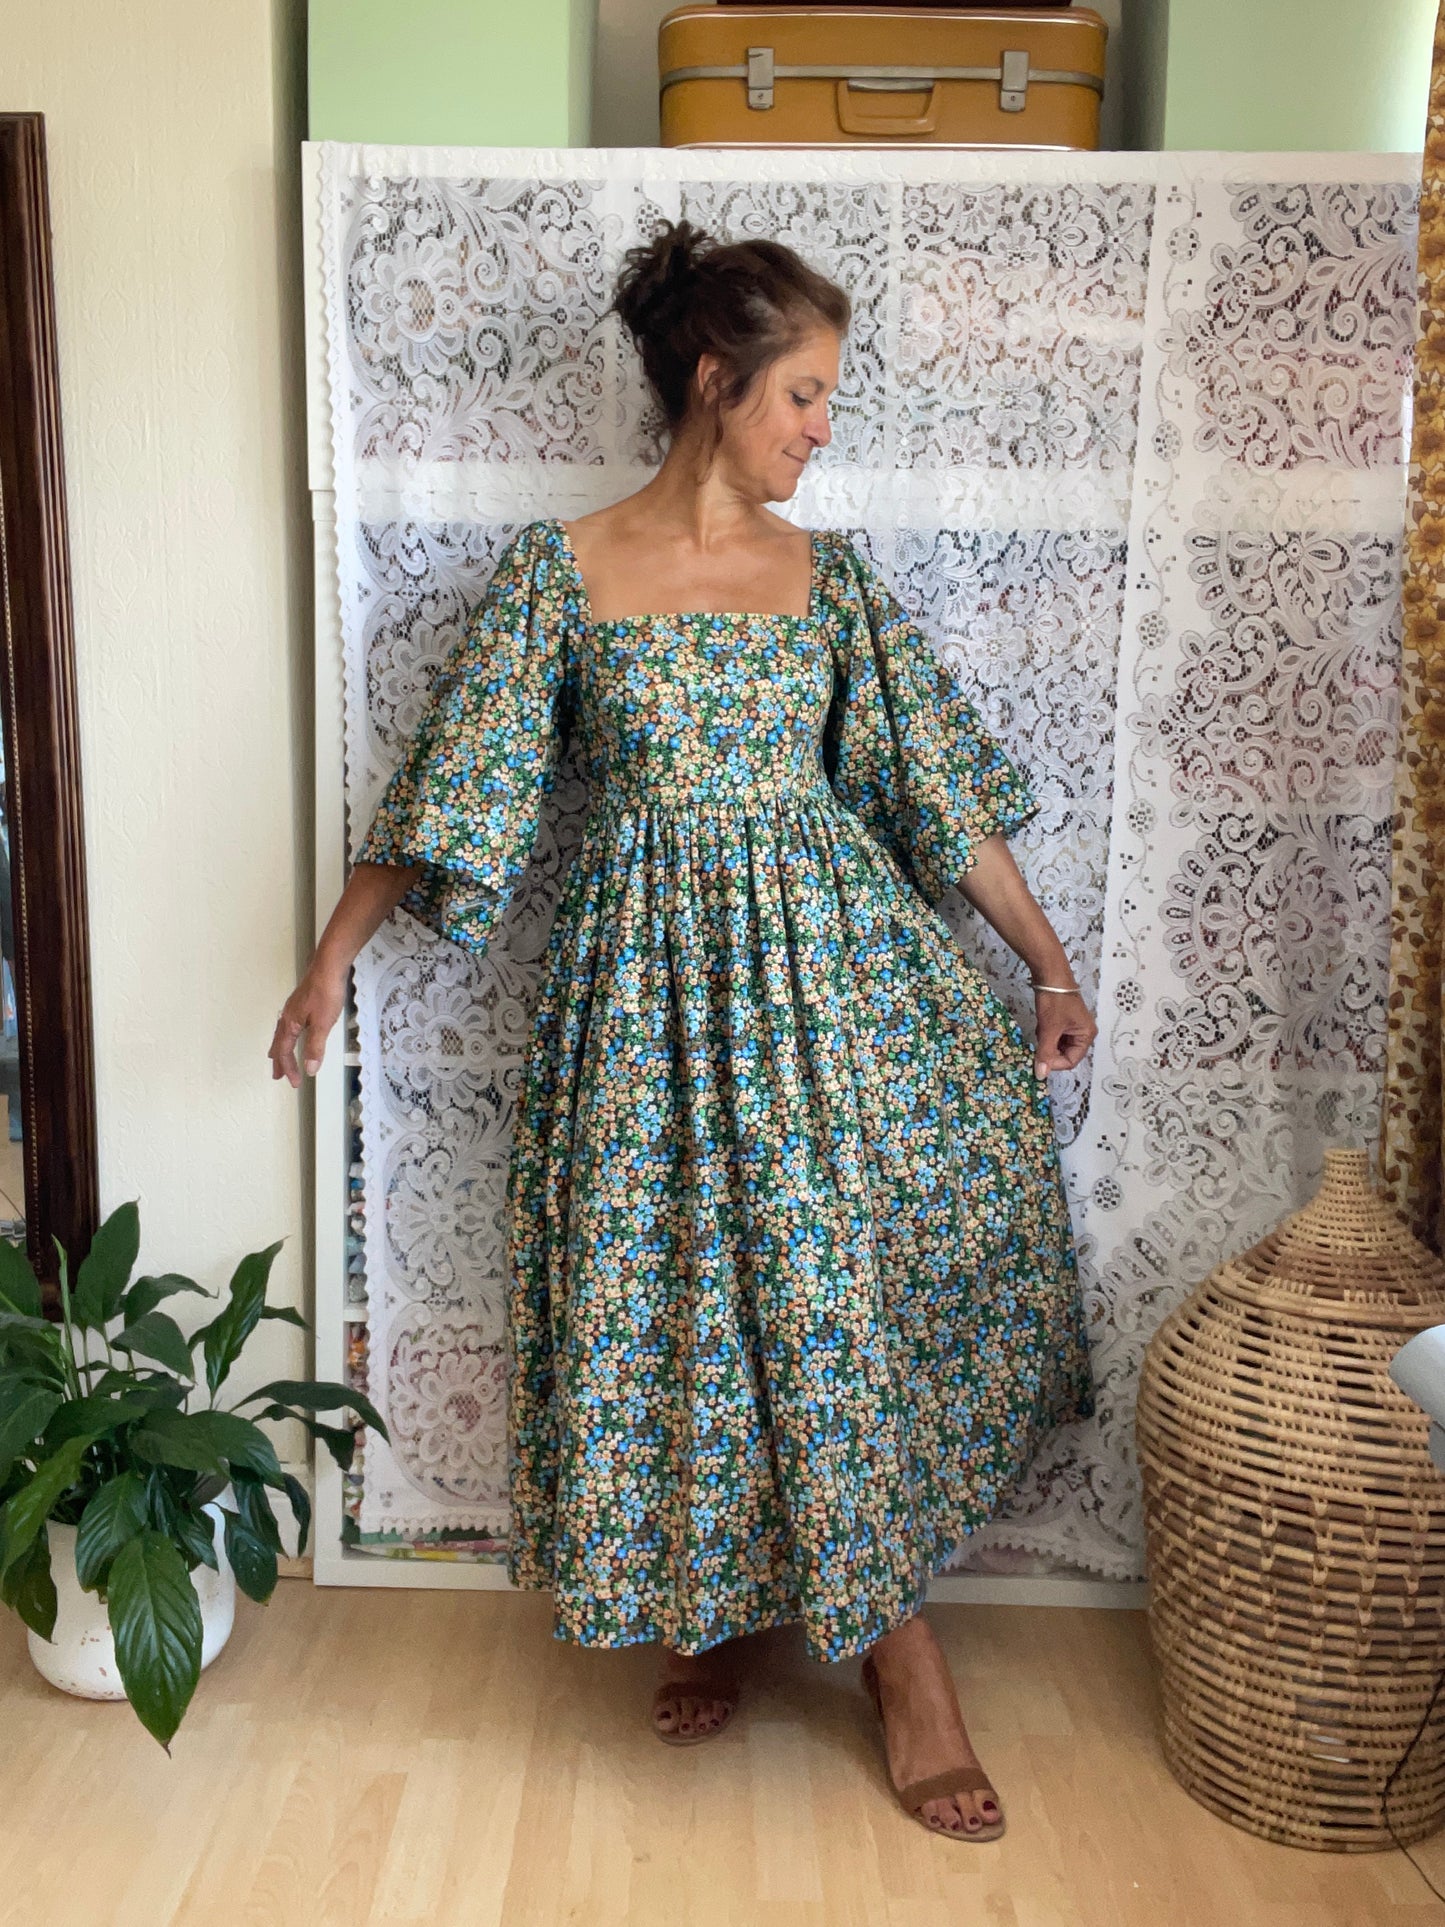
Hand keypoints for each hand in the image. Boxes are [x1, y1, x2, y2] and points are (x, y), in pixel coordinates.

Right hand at [270, 968, 344, 1086]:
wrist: (329, 966)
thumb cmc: (325, 991)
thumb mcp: (322, 1023)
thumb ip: (315, 1047)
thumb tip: (309, 1068)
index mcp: (290, 1023)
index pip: (285, 1052)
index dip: (290, 1069)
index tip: (295, 1082)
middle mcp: (288, 1016)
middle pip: (279, 1043)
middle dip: (279, 1061)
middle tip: (278, 1075)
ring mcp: (294, 1008)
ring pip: (282, 1033)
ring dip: (281, 1048)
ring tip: (279, 1056)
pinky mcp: (302, 1002)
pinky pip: (289, 1024)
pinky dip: (288, 1034)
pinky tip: (294, 1031)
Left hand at [1032, 987, 1095, 1077]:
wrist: (1050, 974)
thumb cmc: (1054, 1001)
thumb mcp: (1049, 1029)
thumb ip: (1045, 1053)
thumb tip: (1041, 1075)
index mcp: (1086, 1035)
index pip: (1071, 1061)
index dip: (1055, 1063)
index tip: (1040, 1059)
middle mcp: (1083, 1032)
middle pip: (1065, 1053)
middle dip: (1051, 1050)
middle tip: (1040, 1042)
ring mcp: (1074, 1026)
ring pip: (1058, 1045)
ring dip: (1048, 1041)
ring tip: (1043, 1029)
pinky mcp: (1064, 1020)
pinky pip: (1055, 1035)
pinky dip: (1047, 1033)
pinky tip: (1042, 1024)